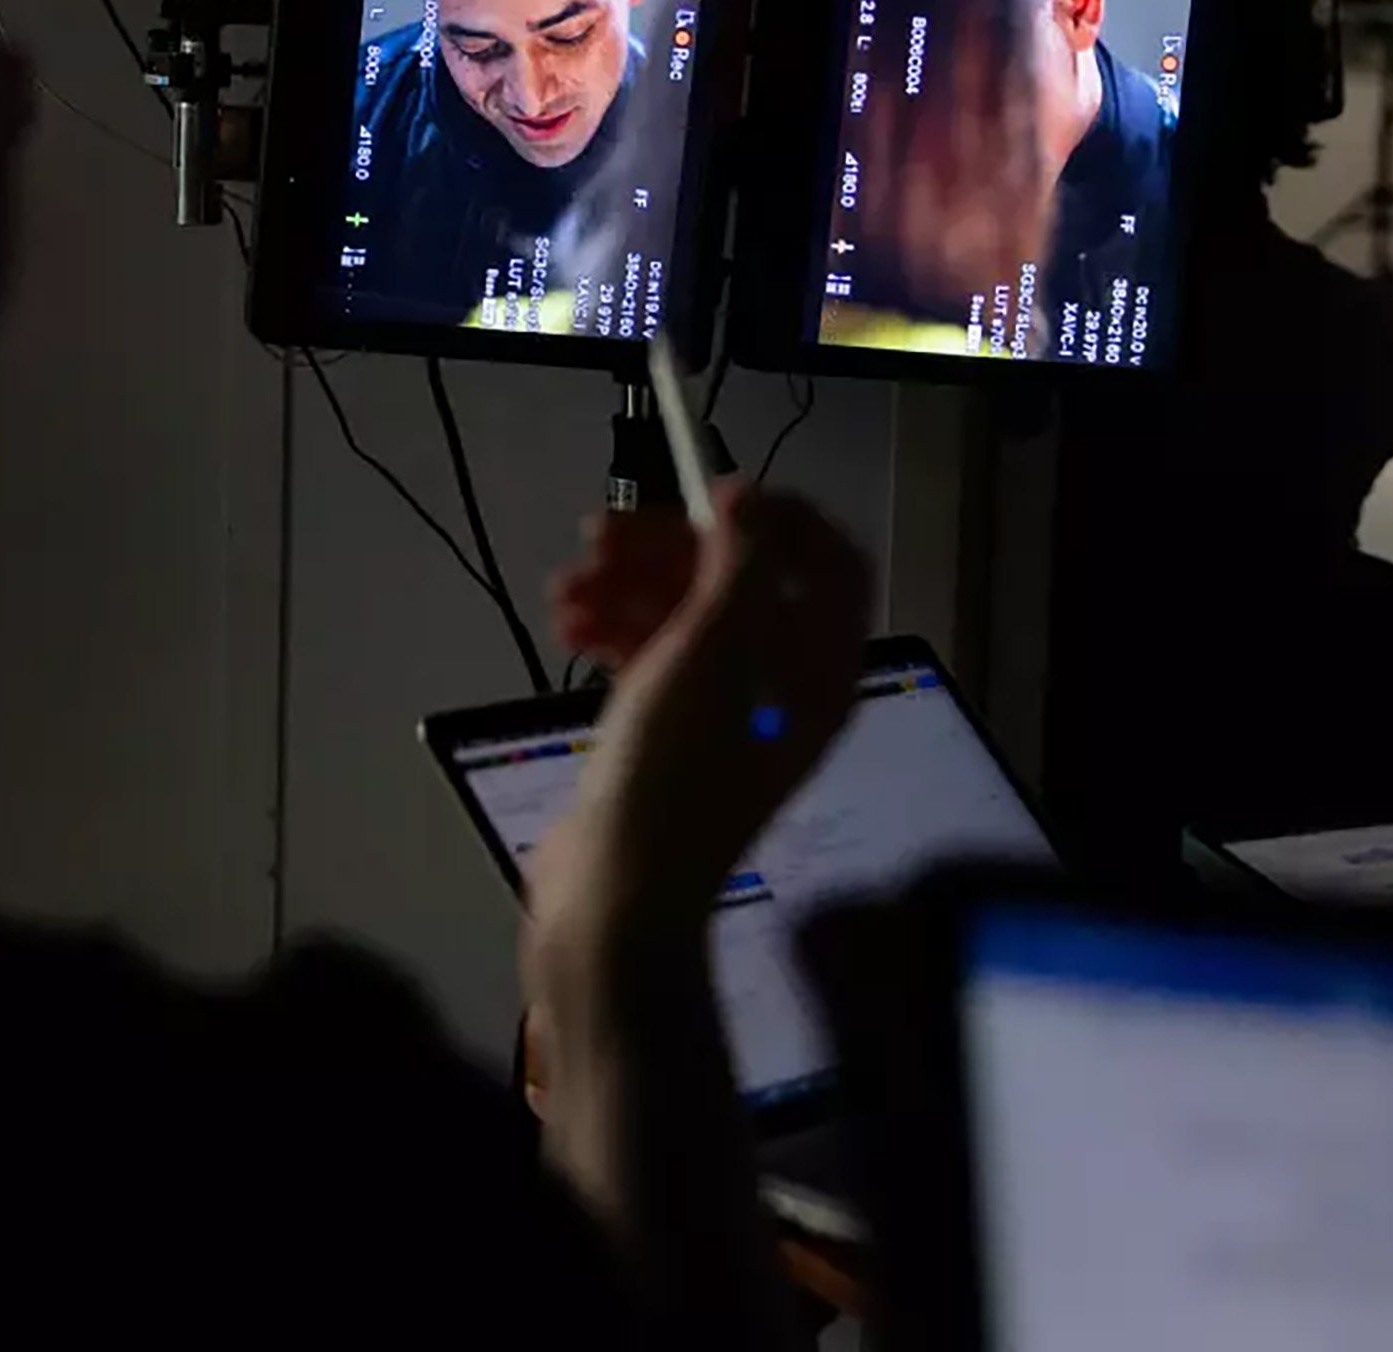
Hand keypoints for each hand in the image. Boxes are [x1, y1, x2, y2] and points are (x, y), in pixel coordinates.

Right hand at [531, 486, 870, 940]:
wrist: (615, 896)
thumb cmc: (673, 772)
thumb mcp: (711, 653)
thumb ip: (738, 565)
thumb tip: (747, 500)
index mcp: (817, 671)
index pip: (828, 564)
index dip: (777, 518)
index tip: (705, 496)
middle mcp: (782, 687)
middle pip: (740, 582)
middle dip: (668, 550)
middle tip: (595, 534)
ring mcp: (723, 714)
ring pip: (683, 616)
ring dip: (624, 587)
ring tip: (564, 590)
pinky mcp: (669, 734)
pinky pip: (650, 656)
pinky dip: (612, 630)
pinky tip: (566, 628)